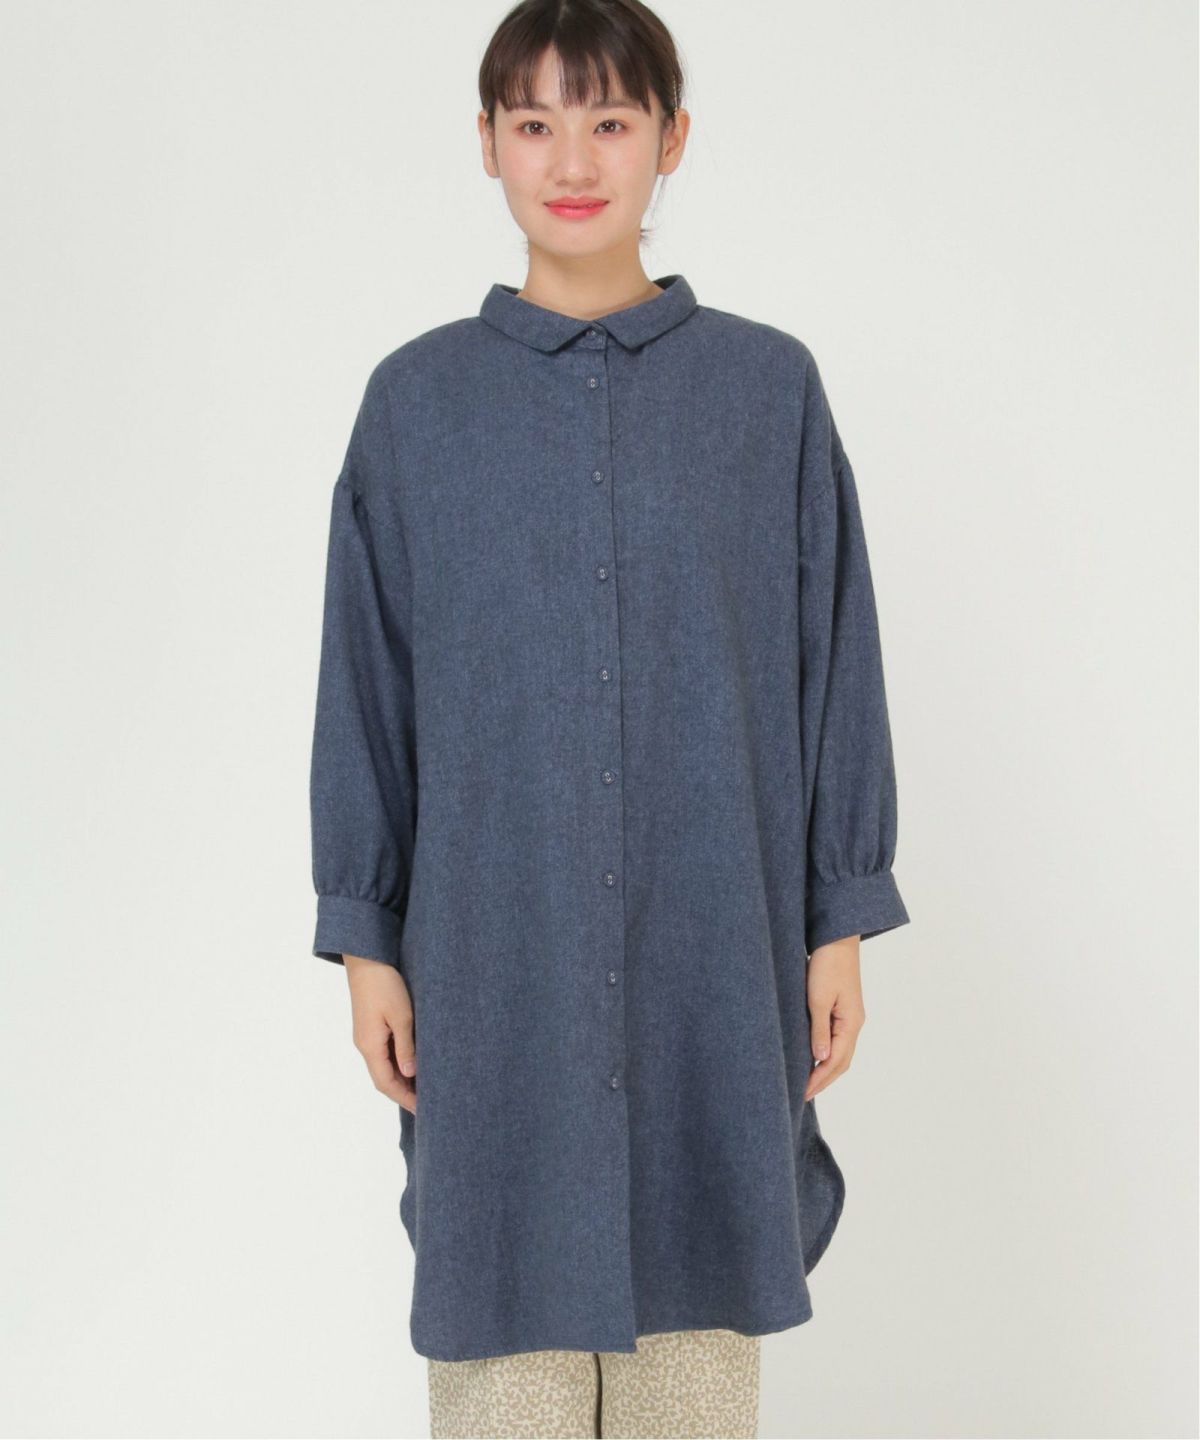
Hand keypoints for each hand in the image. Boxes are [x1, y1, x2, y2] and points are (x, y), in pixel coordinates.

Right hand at [343, 954, 417, 1113]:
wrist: (367, 958)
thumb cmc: (385, 984)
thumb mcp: (401, 1016)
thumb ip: (406, 1046)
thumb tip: (410, 1075)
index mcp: (370, 1045)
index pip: (386, 1083)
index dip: (404, 1099)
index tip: (424, 1110)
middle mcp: (365, 1044)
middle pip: (383, 1078)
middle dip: (403, 1093)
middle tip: (428, 1103)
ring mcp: (366, 1035)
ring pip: (384, 1066)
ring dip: (401, 1079)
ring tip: (424, 1087)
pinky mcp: (370, 1025)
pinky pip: (384, 1052)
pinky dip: (398, 1063)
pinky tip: (412, 1063)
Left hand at [803, 935, 864, 1101]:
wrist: (836, 939)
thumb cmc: (827, 965)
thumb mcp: (818, 999)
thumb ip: (819, 1030)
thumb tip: (820, 1060)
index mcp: (851, 1023)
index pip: (836, 1061)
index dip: (820, 1079)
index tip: (802, 1094)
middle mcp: (854, 1023)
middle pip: (841, 1061)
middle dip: (823, 1080)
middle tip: (803, 1095)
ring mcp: (850, 1017)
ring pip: (840, 1052)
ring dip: (825, 1069)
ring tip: (807, 1083)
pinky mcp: (842, 1009)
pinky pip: (836, 1039)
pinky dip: (826, 1054)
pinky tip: (813, 1057)